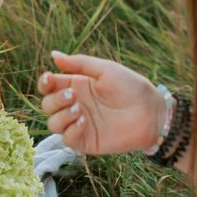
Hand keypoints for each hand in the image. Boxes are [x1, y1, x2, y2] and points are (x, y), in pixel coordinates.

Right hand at [37, 51, 165, 155]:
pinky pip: (66, 140)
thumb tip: (53, 55)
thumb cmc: (132, 87)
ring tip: (79, 110)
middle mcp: (75, 105)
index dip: (44, 83)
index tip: (49, 79)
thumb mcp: (105, 70)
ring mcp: (79, 124)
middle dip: (55, 100)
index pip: (49, 86)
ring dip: (61, 116)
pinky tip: (84, 122)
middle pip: (47, 105)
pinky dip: (70, 131)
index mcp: (76, 86)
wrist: (151, 113)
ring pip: (52, 124)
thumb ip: (78, 64)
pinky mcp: (86, 141)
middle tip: (73, 96)